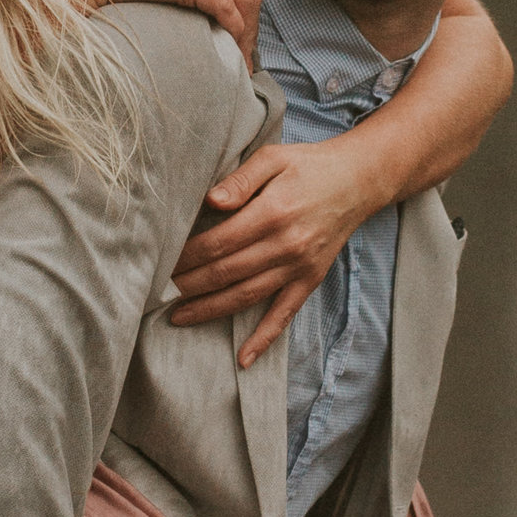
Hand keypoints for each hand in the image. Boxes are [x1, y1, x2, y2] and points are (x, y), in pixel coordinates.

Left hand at [168, 134, 379, 362]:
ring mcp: (298, 267)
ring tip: (178, 317)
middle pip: (226, 273)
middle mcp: (285, 245)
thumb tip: (212, 200)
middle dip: (189, 285)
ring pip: (247, 296)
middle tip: (158, 293)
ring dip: (210, 310)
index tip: (162, 263)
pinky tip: (243, 359)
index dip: (187, 257)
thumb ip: (241, 179)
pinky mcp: (310, 280)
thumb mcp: (273, 158)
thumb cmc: (309, 166)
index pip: (218, 243)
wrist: (359, 180)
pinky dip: (264, 339)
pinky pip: (284, 314)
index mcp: (272, 213)